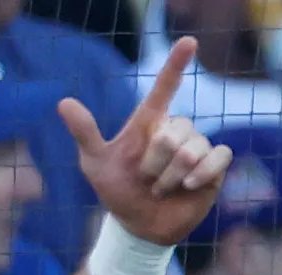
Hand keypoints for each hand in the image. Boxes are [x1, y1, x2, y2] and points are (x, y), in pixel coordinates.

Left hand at [58, 39, 231, 246]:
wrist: (139, 226)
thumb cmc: (117, 191)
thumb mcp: (95, 164)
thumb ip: (85, 133)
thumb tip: (63, 102)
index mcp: (150, 122)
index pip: (165, 88)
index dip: (176, 64)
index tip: (188, 41)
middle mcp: (176, 129)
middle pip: (172, 134)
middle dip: (155, 163)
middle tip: (146, 180)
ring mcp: (198, 145)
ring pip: (192, 150)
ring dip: (172, 176)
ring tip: (162, 188)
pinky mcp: (215, 164)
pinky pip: (218, 156)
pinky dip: (202, 174)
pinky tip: (189, 186)